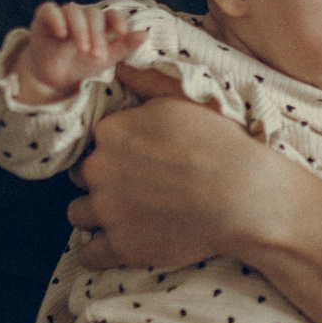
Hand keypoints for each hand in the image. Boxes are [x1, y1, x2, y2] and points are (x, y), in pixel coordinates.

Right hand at [14, 1, 146, 104]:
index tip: (121, 32)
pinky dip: (56, 19)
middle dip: (97, 35)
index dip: (117, 20)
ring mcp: (63, 16)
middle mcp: (82, 16)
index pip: (111, 14)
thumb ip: (124, 47)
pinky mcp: (44, 18)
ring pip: (73, 11)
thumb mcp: (106, 59)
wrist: (55, 78)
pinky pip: (49, 10)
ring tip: (83, 50)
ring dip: (80, 30)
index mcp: (99, 23)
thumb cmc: (82, 65)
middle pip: (93, 14)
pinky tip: (61, 34)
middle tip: (96, 55)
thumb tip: (146, 34)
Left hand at [69, 65, 279, 271]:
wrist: (243, 195)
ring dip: (96, 216)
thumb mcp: (183, 101)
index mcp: (111, 131)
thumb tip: (120, 67)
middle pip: (81, 177)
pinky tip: (116, 246)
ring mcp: (107, 210)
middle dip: (102, 182)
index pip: (96, 142)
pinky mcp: (120, 246)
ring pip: (78, 214)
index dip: (115, 152)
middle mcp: (100, 169)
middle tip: (135, 189)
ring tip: (126, 217)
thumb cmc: (219, 144)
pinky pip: (89, 255)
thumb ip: (146, 82)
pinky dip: (98, 253)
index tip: (138, 161)